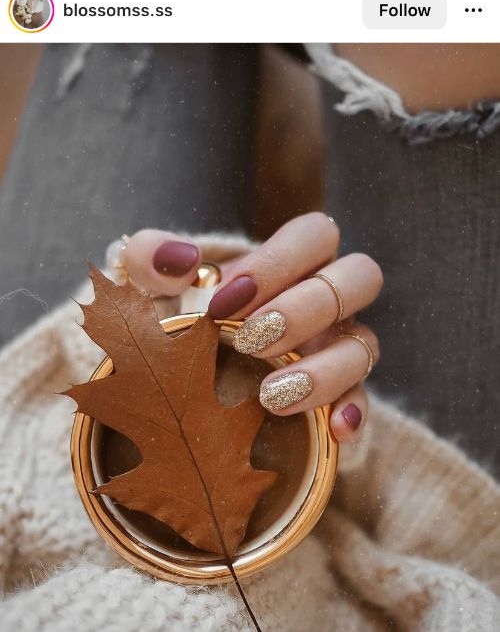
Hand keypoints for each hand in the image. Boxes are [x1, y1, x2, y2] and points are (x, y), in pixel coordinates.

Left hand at [121, 213, 382, 441]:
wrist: (180, 376)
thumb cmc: (177, 319)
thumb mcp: (150, 288)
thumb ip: (148, 259)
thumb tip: (180, 258)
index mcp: (290, 262)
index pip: (315, 235)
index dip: (278, 263)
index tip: (223, 302)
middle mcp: (324, 299)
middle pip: (360, 278)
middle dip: (306, 308)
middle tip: (250, 340)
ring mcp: (337, 346)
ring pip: (364, 345)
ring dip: (323, 369)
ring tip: (270, 396)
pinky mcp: (337, 395)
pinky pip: (363, 402)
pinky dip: (352, 413)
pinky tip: (333, 430)